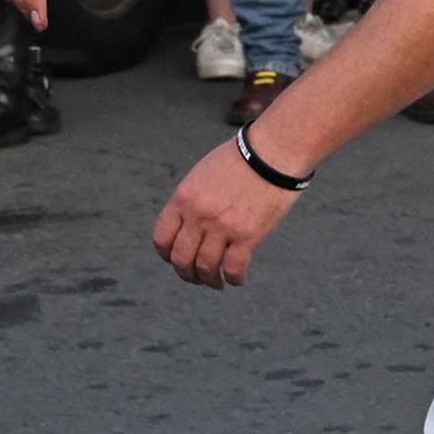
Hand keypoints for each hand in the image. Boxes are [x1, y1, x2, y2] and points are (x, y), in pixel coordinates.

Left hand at [153, 136, 299, 287]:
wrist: (272, 151)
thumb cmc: (241, 158)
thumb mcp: (202, 174)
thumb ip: (192, 200)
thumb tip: (188, 224)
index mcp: (183, 198)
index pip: (161, 238)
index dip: (167, 255)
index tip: (176, 260)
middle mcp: (198, 215)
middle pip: (180, 259)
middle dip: (187, 274)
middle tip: (197, 277)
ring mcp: (222, 227)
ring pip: (205, 269)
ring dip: (209, 280)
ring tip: (217, 282)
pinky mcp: (247, 236)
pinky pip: (234, 269)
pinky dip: (234, 279)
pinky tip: (238, 279)